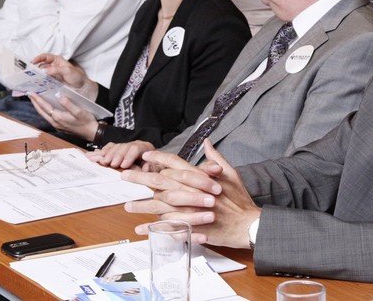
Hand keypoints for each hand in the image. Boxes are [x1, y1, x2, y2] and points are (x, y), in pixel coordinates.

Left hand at [29, 92, 98, 140]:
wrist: (91, 133)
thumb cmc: (86, 122)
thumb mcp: (79, 111)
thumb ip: (68, 104)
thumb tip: (59, 95)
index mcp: (59, 117)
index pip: (45, 107)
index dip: (38, 99)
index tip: (32, 93)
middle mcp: (56, 122)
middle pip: (41, 112)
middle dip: (35, 103)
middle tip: (30, 94)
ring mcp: (57, 125)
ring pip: (44, 115)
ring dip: (38, 107)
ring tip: (35, 99)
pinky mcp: (60, 126)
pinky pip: (48, 117)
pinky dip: (44, 110)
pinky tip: (45, 107)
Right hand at [31, 53, 97, 99]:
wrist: (82, 87)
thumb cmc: (77, 76)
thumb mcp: (67, 71)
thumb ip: (56, 70)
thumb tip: (45, 70)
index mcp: (57, 60)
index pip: (45, 57)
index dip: (38, 58)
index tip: (32, 62)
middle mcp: (53, 66)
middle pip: (41, 65)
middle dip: (34, 68)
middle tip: (28, 73)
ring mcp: (52, 74)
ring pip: (41, 73)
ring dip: (36, 76)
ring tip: (29, 79)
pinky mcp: (51, 82)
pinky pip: (43, 81)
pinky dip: (39, 82)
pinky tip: (35, 85)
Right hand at [86, 140, 155, 168]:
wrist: (153, 165)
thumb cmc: (155, 169)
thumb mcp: (157, 169)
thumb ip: (152, 168)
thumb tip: (146, 168)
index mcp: (145, 147)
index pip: (136, 148)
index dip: (128, 156)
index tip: (123, 165)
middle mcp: (135, 144)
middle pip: (124, 146)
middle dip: (116, 155)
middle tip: (110, 164)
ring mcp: (126, 146)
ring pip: (116, 146)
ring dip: (108, 154)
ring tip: (102, 161)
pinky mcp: (119, 149)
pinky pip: (110, 147)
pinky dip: (103, 151)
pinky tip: (95, 155)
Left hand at [122, 140, 260, 247]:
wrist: (248, 224)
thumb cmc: (240, 200)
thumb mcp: (231, 174)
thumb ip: (216, 158)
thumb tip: (207, 142)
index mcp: (199, 178)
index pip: (175, 163)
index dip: (159, 157)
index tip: (145, 154)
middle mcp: (191, 192)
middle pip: (161, 182)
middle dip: (141, 178)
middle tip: (124, 175)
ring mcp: (190, 210)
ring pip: (161, 206)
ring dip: (143, 206)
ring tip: (127, 205)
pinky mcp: (191, 227)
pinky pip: (168, 228)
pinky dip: (154, 229)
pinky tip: (142, 230)